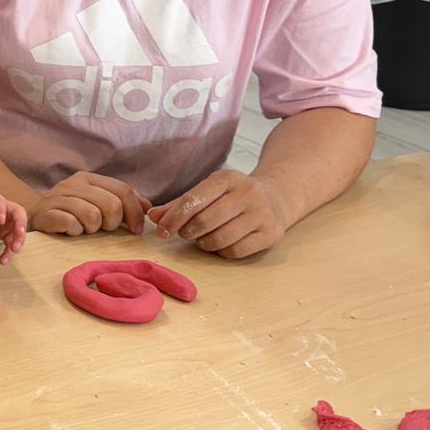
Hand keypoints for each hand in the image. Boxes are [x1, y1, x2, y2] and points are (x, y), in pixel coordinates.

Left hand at [0, 188, 26, 264]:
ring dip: (17, 242)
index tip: (0, 221)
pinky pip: (11, 242)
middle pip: (18, 215)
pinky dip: (8, 252)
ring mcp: (7, 221)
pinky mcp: (5, 232)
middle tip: (18, 236)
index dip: (1, 210)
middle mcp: (4, 209)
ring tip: (12, 251)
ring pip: (17, 230)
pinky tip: (3, 259)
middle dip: (20, 227)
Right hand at [31, 172, 150, 235]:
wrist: (35, 220)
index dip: (135, 212)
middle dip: (112, 223)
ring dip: (92, 229)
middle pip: (111, 204)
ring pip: (92, 215)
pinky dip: (75, 232)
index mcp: (89, 178)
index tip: (136, 230)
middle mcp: (73, 183)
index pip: (123, 190)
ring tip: (84, 229)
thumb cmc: (71, 214)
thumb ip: (122, 203)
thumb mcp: (98, 205)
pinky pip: (71, 224)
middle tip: (103, 230)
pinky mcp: (45, 212)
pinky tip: (70, 231)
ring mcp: (57, 196)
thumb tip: (148, 207)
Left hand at [147, 169, 285, 258]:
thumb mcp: (208, 191)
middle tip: (186, 233)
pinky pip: (235, 251)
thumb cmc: (232, 196)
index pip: (192, 201)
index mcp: (227, 177)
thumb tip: (153, 217)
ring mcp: (262, 214)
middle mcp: (248, 193)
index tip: (161, 231)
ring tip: (204, 237)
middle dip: (188, 232)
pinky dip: (222, 251)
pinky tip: (222, 243)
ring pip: (219, 239)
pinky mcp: (271, 234)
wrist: (276, 198)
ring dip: (204, 243)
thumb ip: (179, 204)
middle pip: (204, 222)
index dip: (173, 219)